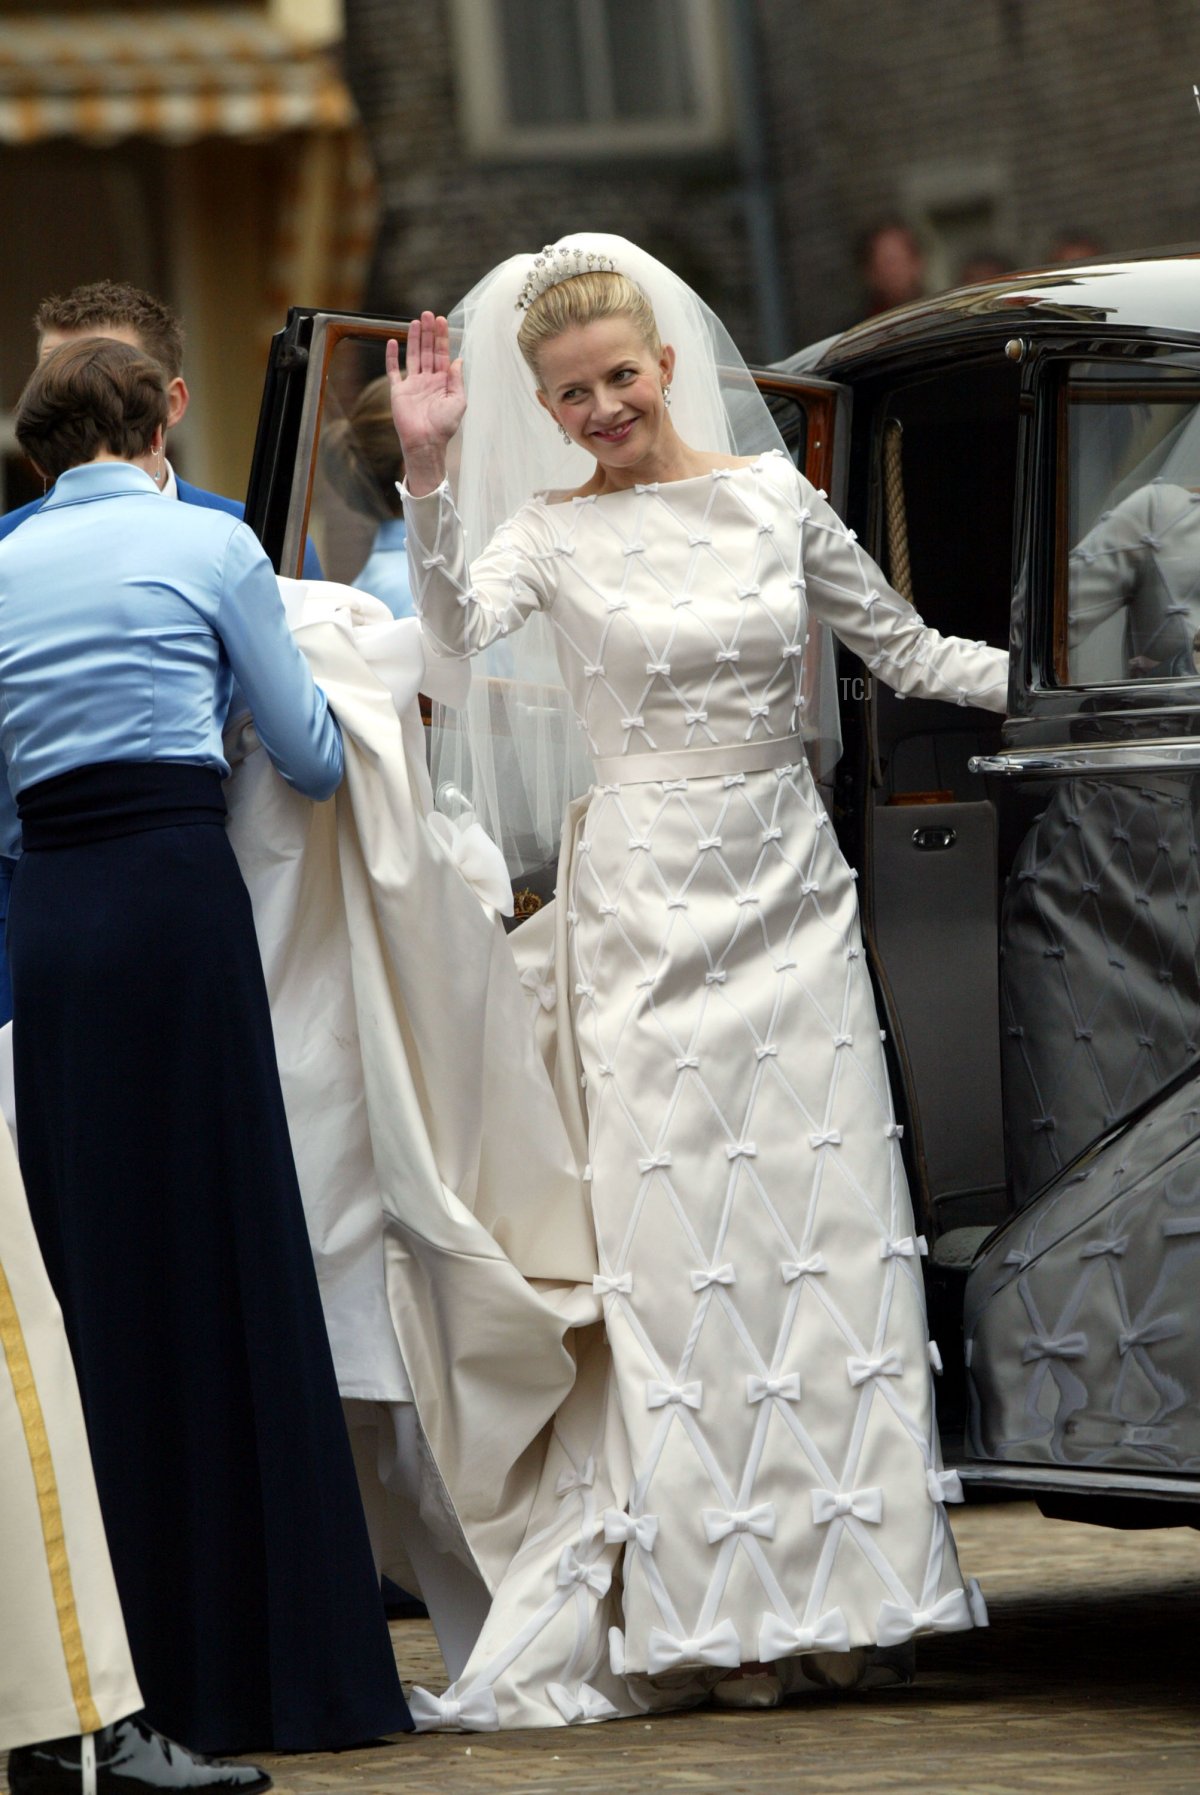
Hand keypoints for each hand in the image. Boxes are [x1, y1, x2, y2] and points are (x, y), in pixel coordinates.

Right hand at [386, 313, 464, 485]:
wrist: (425, 442)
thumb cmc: (444, 426)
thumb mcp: (458, 401)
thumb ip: (457, 380)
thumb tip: (458, 359)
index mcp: (443, 381)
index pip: (442, 354)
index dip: (442, 337)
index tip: (441, 320)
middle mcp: (428, 380)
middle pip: (428, 350)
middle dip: (428, 332)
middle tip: (428, 314)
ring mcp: (412, 384)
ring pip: (413, 355)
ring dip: (414, 339)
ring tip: (415, 321)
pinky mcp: (398, 391)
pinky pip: (394, 370)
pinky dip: (392, 356)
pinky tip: (394, 342)